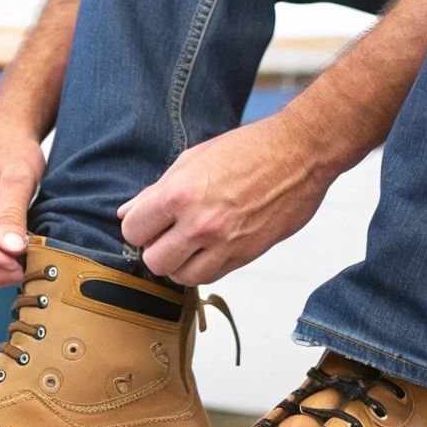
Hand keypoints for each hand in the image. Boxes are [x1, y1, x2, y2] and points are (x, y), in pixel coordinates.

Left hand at [118, 114, 333, 285]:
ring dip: (180, 263)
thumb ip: (156, 191)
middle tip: (168, 235)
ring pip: (182, 277)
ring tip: (189, 243)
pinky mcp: (246, 255)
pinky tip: (210, 247)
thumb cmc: (249, 149)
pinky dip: (204, 267)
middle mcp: (200, 223)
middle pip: (154, 262)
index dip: (138, 228)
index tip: (149, 222)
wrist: (299, 154)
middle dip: (156, 249)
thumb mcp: (193, 159)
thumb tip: (127, 213)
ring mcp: (225, 243)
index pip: (134, 230)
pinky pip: (212, 277)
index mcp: (180, 193)